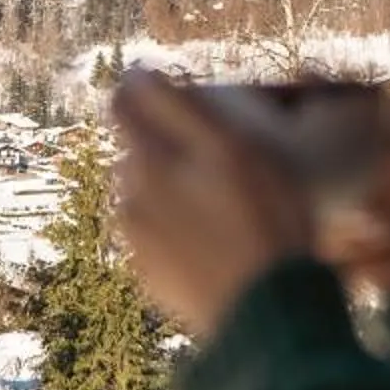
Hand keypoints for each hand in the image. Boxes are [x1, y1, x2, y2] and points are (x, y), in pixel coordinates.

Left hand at [112, 69, 316, 339]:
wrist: (265, 313)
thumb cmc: (264, 222)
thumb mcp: (233, 150)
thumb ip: (178, 106)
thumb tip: (136, 76)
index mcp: (149, 159)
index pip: (124, 101)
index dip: (145, 87)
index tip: (172, 88)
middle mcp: (132, 194)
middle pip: (137, 146)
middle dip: (165, 140)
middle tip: (214, 152)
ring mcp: (137, 237)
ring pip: (144, 189)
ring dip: (169, 184)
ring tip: (217, 200)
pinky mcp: (147, 272)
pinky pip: (154, 232)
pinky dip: (173, 225)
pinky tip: (211, 237)